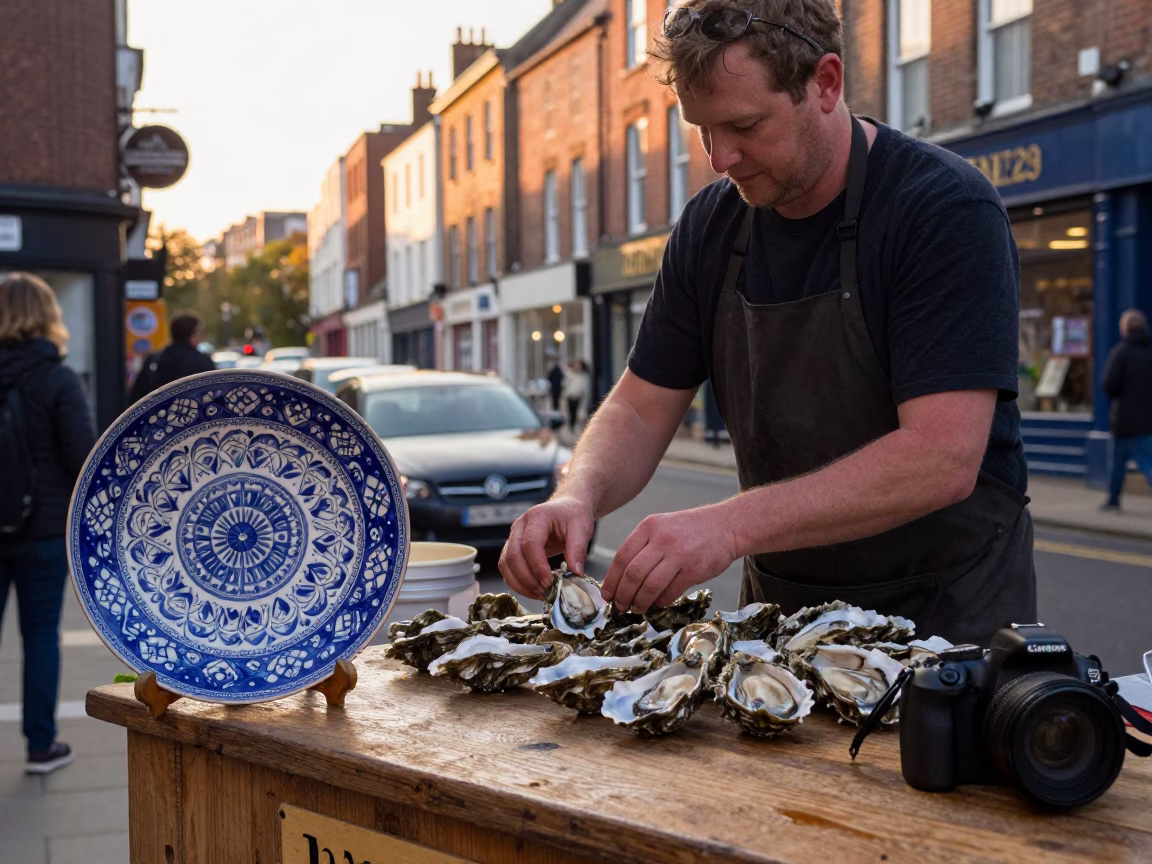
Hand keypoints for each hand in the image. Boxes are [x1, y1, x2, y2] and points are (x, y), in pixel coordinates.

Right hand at [499, 495, 595, 600]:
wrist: (567, 508)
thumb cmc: (574, 515)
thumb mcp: (582, 528)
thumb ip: (578, 549)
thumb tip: (575, 573)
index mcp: (537, 517)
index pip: (530, 544)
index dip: (538, 566)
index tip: (550, 582)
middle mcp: (520, 525)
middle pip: (512, 556)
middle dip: (526, 579)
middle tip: (544, 592)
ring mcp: (514, 536)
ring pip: (505, 564)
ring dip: (519, 583)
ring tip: (539, 594)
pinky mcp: (513, 547)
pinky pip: (507, 567)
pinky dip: (517, 582)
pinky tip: (534, 590)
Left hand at [601, 505, 737, 612]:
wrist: (725, 526)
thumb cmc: (689, 529)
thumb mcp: (661, 526)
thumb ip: (642, 546)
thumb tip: (621, 578)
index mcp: (649, 527)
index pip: (621, 557)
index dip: (611, 580)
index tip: (607, 594)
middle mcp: (662, 539)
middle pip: (633, 574)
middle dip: (623, 595)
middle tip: (620, 606)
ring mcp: (678, 554)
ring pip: (649, 586)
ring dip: (640, 602)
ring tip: (637, 608)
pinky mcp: (693, 570)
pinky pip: (670, 592)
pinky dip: (660, 601)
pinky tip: (657, 603)